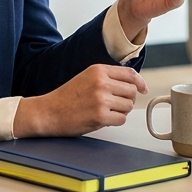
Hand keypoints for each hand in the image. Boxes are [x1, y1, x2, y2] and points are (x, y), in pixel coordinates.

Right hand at [13, 64, 148, 137]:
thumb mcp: (87, 78)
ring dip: (120, 111)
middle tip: (115, 104)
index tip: (143, 89)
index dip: (140, 83)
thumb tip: (133, 84)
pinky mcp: (100, 116)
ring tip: (105, 111)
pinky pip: (121, 119)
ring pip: (128, 106)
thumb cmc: (66, 97)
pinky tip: (102, 119)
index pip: (130, 74)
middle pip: (132, 91)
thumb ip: (108, 78)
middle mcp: (101, 82)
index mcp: (98, 70)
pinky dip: (115, 121)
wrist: (48, 112)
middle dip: (127, 100)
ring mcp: (101, 99)